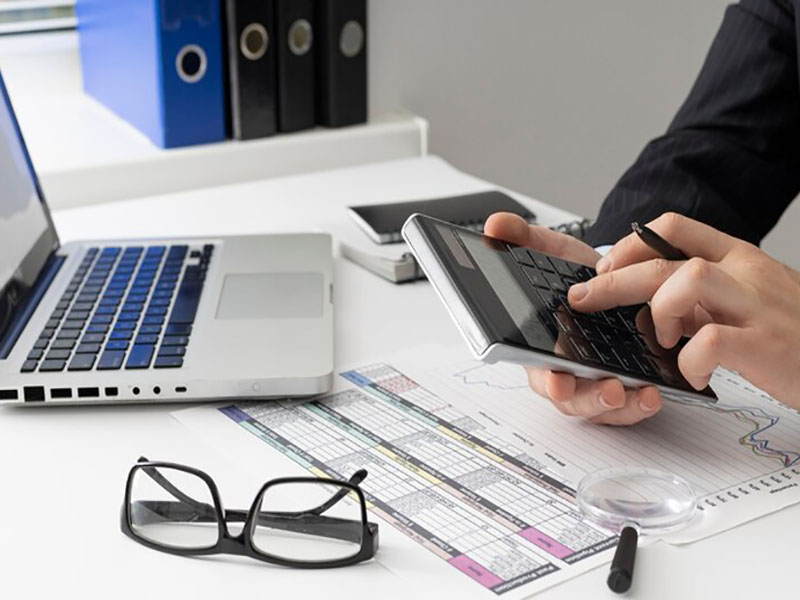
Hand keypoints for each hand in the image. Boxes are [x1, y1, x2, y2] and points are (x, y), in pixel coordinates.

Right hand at [484, 212, 662, 424]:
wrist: (613, 283)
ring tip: (642, 393)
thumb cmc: (576, 278)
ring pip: (601, 409)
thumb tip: (495, 226)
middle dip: (589, 400)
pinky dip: (641, 405)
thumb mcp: (549, 252)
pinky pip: (628, 408)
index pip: (537, 372)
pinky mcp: (623, 387)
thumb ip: (522, 239)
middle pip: (570, 399)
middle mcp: (565, 371)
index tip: (557, 382)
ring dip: (619, 407)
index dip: (547, 381)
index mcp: (539, 346)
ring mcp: (593, 383)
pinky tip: (655, 392)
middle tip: (610, 390)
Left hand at [568, 212, 799, 406]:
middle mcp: (746, 274)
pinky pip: (711, 340)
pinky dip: (689, 358)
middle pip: (665, 259)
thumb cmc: (795, 334)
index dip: (630, 243)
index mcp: (739, 257)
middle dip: (613, 279)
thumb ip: (703, 296)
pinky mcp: (767, 346)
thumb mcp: (749, 299)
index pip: (676, 226)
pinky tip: (692, 372)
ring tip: (660, 337)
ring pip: (687, 280)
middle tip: (584, 298)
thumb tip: (649, 301)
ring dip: (658, 309)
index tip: (605, 266)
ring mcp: (758, 307)